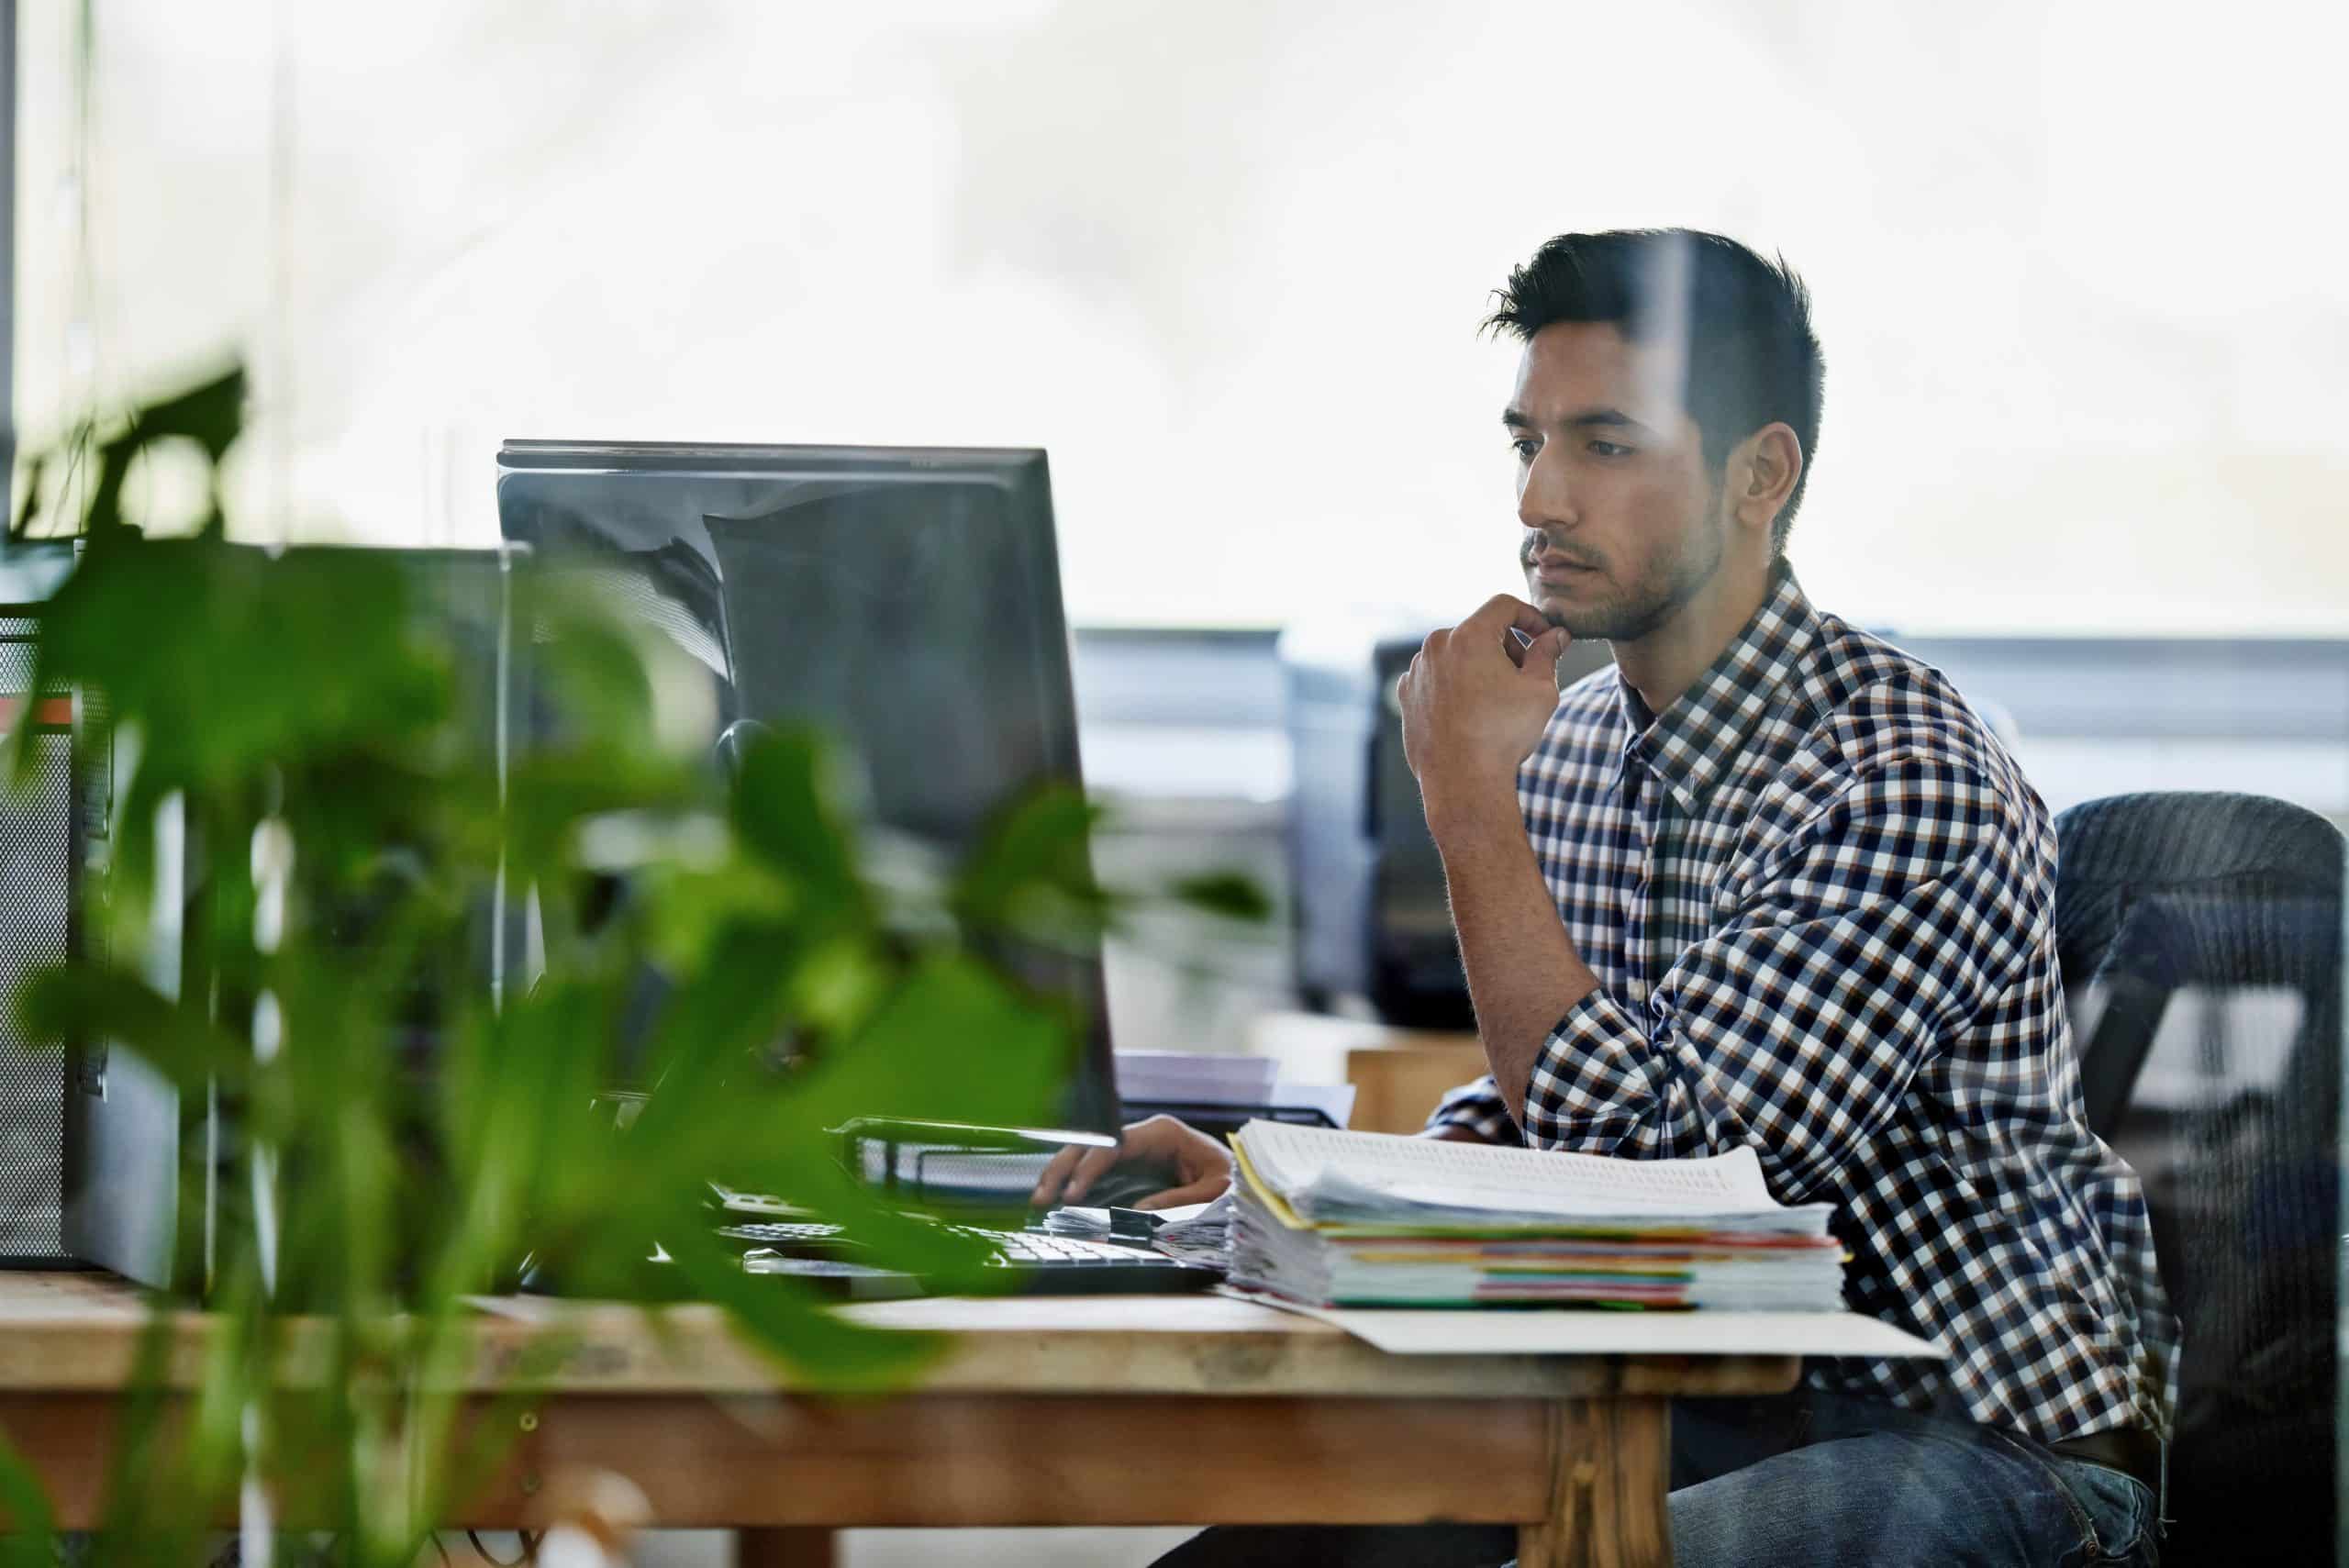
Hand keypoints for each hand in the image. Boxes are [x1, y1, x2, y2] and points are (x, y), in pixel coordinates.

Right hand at [1028, 1114, 1233, 1210]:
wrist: (1245, 1177)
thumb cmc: (1234, 1179)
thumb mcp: (1215, 1192)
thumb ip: (1178, 1201)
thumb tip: (1138, 1210)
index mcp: (1163, 1133)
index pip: (1115, 1145)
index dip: (1090, 1168)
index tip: (1073, 1194)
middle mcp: (1143, 1137)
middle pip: (1092, 1145)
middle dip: (1064, 1168)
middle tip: (1041, 1197)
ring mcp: (1134, 1150)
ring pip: (1088, 1156)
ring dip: (1062, 1175)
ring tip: (1039, 1199)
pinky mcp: (1131, 1168)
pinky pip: (1097, 1173)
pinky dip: (1076, 1185)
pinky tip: (1057, 1201)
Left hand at [1396, 595, 1568, 811]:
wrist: (1463, 781)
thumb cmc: (1503, 735)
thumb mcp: (1540, 690)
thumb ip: (1547, 655)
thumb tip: (1556, 636)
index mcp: (1469, 636)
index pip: (1504, 606)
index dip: (1530, 616)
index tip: (1544, 638)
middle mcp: (1436, 646)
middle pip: (1479, 631)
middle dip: (1506, 648)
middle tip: (1524, 679)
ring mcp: (1417, 671)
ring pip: (1456, 655)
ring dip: (1479, 668)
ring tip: (1497, 703)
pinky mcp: (1407, 695)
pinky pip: (1437, 678)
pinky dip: (1456, 687)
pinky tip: (1471, 715)